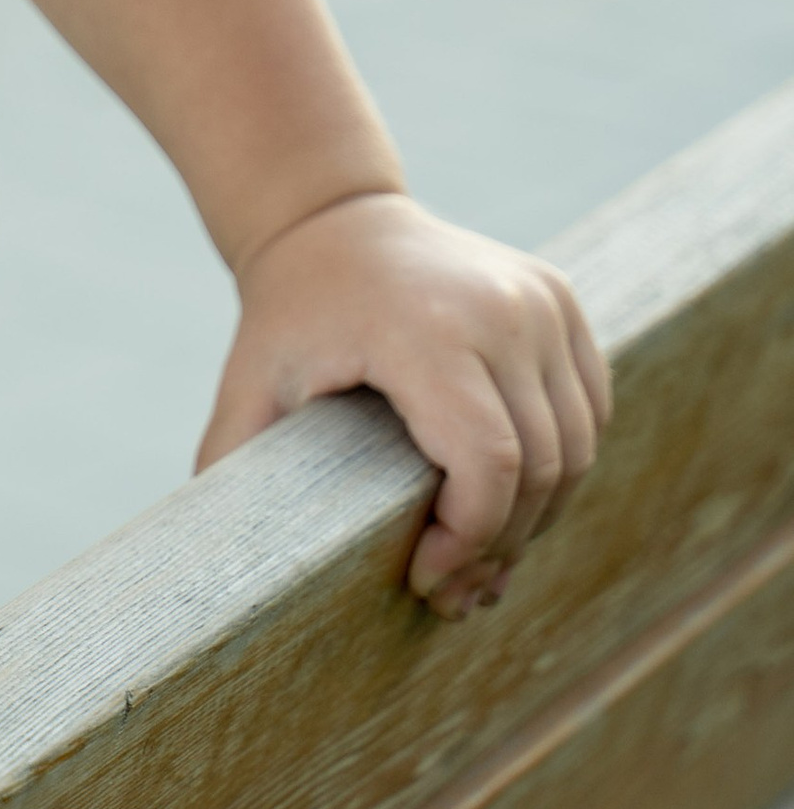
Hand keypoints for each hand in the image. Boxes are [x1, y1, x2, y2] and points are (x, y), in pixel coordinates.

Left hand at [198, 191, 611, 614]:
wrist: (333, 218)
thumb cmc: (290, 313)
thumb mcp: (251, 383)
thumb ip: (234, 464)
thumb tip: (221, 566)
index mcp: (424, 328)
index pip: (489, 462)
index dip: (471, 540)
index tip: (425, 579)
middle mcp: (499, 309)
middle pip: (541, 466)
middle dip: (501, 544)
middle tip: (453, 590)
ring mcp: (540, 299)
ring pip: (575, 446)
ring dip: (537, 515)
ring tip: (481, 554)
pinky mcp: (561, 300)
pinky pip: (587, 410)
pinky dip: (561, 464)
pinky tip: (511, 499)